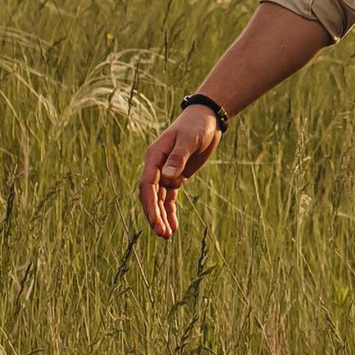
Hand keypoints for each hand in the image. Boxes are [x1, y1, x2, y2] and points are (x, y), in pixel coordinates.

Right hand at [138, 105, 222, 236]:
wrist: (207, 118)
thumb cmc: (197, 125)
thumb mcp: (190, 139)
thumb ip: (179, 157)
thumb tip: (168, 176)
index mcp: (155, 156)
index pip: (147, 184)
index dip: (149, 204)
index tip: (155, 221)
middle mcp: (156, 165)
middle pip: (150, 195)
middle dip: (154, 215)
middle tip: (161, 234)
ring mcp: (165, 171)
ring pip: (159, 199)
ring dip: (161, 216)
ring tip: (167, 236)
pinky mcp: (176, 175)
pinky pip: (169, 197)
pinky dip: (170, 211)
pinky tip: (174, 226)